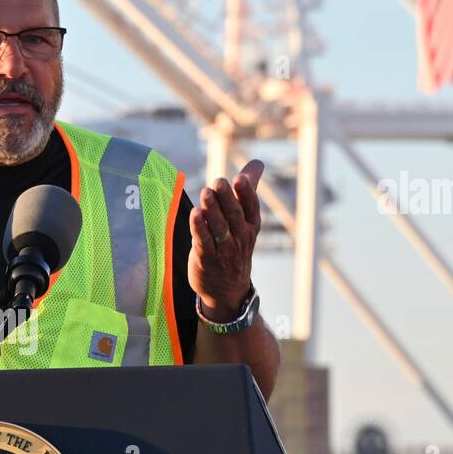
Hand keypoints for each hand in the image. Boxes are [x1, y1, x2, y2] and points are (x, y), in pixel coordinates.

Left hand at [188, 159, 263, 319]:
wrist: (228, 290)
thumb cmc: (235, 246)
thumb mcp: (246, 220)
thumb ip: (247, 191)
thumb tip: (257, 163)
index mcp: (250, 226)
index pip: (251, 208)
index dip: (246, 194)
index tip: (240, 178)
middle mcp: (239, 238)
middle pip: (233, 215)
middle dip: (226, 198)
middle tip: (219, 181)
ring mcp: (223, 250)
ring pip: (218, 228)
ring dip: (212, 210)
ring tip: (206, 193)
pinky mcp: (206, 259)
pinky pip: (204, 242)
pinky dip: (199, 229)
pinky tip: (195, 215)